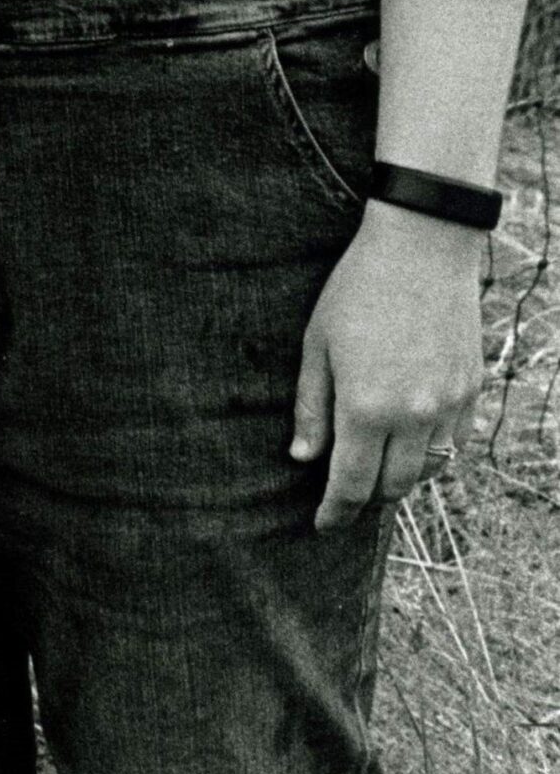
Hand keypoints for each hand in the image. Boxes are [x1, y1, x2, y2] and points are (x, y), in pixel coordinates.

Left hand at [290, 203, 485, 530]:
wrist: (422, 248)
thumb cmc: (357, 289)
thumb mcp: (317, 343)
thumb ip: (312, 406)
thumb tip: (302, 458)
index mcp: (366, 408)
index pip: (352, 484)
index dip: (335, 511)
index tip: (322, 525)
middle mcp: (413, 417)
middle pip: (393, 486)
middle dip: (367, 497)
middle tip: (345, 493)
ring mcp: (448, 406)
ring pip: (427, 470)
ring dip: (400, 476)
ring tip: (376, 466)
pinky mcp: (471, 391)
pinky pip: (454, 444)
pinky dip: (431, 452)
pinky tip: (410, 438)